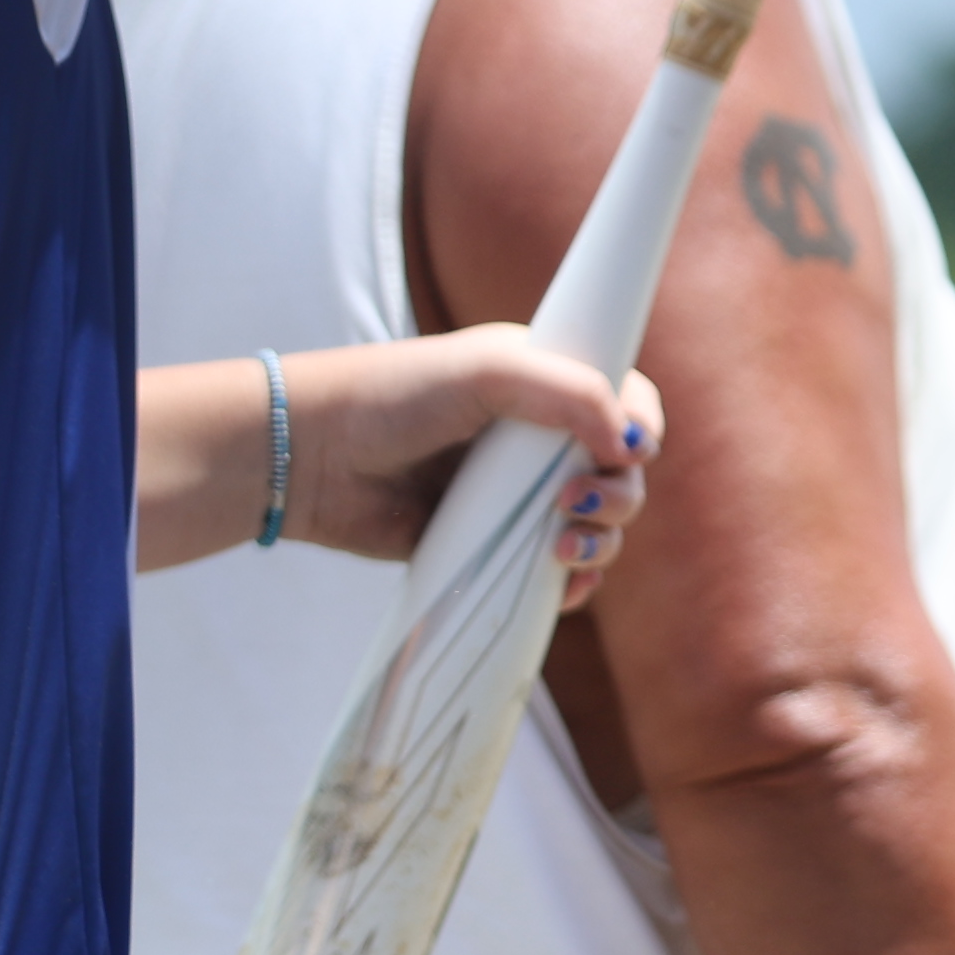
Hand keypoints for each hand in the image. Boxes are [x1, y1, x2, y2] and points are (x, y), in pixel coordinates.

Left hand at [273, 327, 662, 604]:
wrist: (313, 458)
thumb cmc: (390, 396)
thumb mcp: (486, 372)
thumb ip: (568, 393)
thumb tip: (630, 443)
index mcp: (543, 381)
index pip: (624, 398)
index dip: (641, 425)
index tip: (629, 448)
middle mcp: (536, 438)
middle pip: (621, 472)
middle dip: (619, 493)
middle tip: (574, 500)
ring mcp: (517, 494)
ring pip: (596, 526)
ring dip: (600, 542)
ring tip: (560, 545)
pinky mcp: (493, 543)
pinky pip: (557, 571)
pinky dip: (571, 581)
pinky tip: (560, 582)